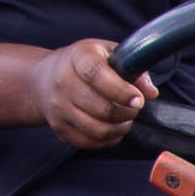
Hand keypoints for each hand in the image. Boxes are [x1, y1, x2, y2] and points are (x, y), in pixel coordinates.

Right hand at [36, 37, 152, 150]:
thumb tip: (150, 92)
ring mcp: (58, 107)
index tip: (138, 100)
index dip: (120, 90)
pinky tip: (113, 129)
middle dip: (126, 112)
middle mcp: (63, 81)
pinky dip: (106, 140)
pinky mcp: (58, 127)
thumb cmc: (83, 63)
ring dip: (118, 128)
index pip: (97, 75)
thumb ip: (132, 68)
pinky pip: (88, 142)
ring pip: (95, 128)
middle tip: (134, 108)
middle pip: (99, 107)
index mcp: (78, 57)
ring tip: (126, 119)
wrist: (44, 78)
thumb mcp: (107, 53)